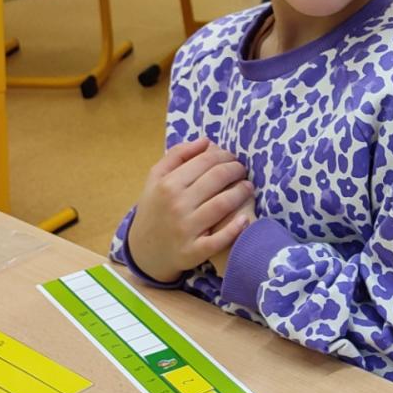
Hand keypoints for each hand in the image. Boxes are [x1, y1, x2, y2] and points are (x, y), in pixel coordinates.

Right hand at [125, 137, 254, 282]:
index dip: (224, 155)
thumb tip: (205, 140)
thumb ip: (177, 155)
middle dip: (236, 170)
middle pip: (217, 178)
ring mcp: (186, 229)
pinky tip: (245, 218)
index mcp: (168, 184)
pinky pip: (220, 239)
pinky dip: (235, 228)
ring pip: (223, 204)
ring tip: (248, 187)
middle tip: (242, 170)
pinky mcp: (194, 251)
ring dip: (242, 192)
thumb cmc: (155, 209)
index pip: (205, 161)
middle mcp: (177, 205)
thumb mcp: (156, 179)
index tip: (232, 157)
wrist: (144, 250)